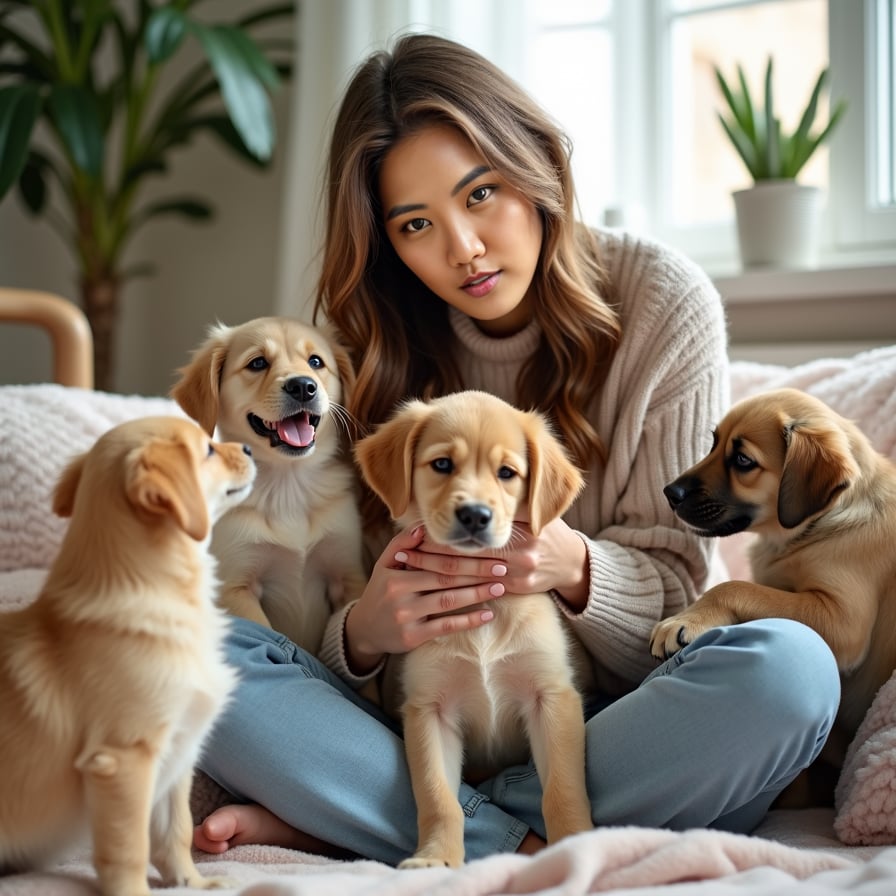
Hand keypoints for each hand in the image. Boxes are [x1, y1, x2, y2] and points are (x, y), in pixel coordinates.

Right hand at [343, 526, 504, 673]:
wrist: (364, 629)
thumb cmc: (381, 591)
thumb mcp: (385, 564)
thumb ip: (401, 543)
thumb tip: (422, 528)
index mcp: (397, 574)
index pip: (436, 562)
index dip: (463, 556)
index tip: (488, 552)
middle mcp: (401, 594)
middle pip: (446, 579)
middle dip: (476, 573)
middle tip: (502, 569)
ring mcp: (407, 617)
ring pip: (448, 602)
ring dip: (476, 594)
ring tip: (498, 588)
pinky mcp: (413, 637)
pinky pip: (445, 627)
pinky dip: (468, 621)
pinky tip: (487, 615)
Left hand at [400, 517, 589, 611]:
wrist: (573, 560)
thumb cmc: (546, 526)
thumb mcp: (529, 506)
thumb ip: (504, 500)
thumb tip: (469, 490)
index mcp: (520, 525)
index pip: (471, 529)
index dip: (442, 527)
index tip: (415, 527)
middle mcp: (521, 552)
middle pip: (466, 556)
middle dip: (430, 554)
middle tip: (401, 551)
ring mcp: (520, 574)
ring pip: (469, 575)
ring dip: (437, 571)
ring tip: (410, 567)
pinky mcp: (518, 590)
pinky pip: (482, 591)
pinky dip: (456, 588)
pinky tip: (434, 586)